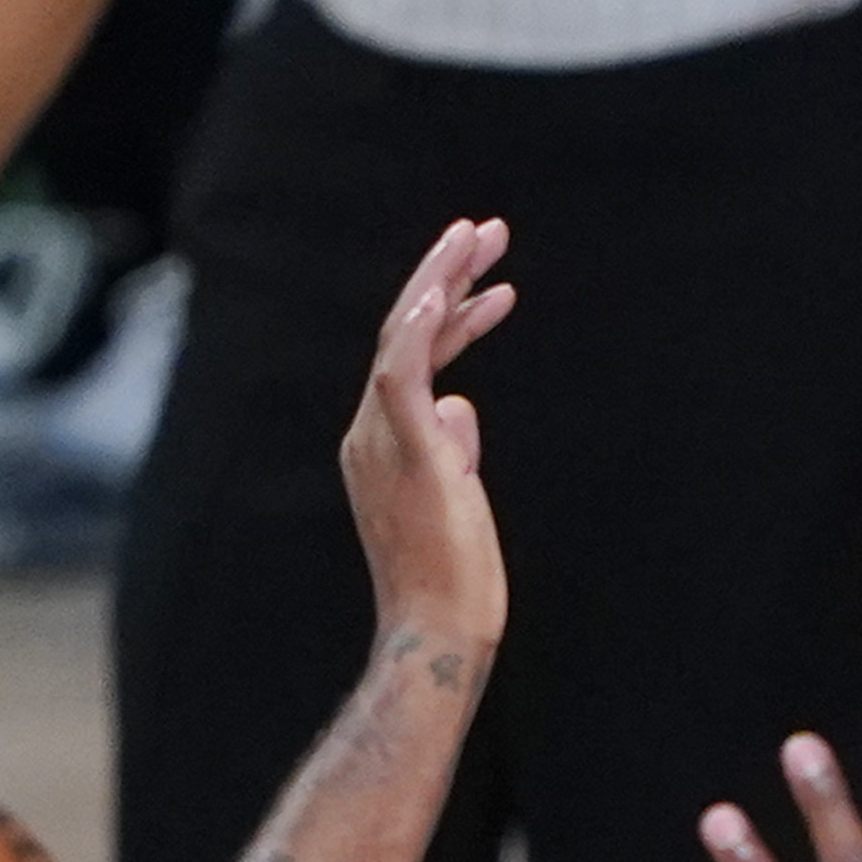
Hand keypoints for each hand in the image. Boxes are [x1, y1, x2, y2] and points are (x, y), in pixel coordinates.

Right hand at [341, 217, 516, 663]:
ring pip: (402, 336)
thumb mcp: (459, 500)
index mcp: (381, 442)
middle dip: (446, 277)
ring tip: (481, 237)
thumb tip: (461, 405)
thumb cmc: (452, 581)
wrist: (437, 630)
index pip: (412, 360)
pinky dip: (419, 326)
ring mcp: (379, 438)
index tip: (493, 284)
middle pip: (403, 333)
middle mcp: (369, 432)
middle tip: (486, 230)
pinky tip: (443, 287)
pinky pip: (399, 371)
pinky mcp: (402, 450)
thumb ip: (454, 449)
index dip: (452, 315)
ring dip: (442, 280)